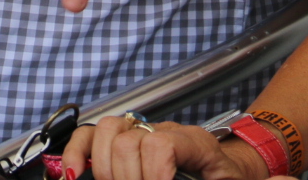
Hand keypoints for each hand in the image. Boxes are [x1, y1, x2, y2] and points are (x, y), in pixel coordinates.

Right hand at [63, 118, 273, 179]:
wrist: (233, 168)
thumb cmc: (233, 178)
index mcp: (196, 143)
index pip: (162, 145)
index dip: (154, 174)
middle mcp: (164, 132)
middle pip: (129, 140)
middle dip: (128, 177)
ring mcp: (141, 134)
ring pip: (107, 132)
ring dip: (104, 167)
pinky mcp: (123, 144)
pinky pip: (91, 138)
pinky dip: (77, 153)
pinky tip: (74, 174)